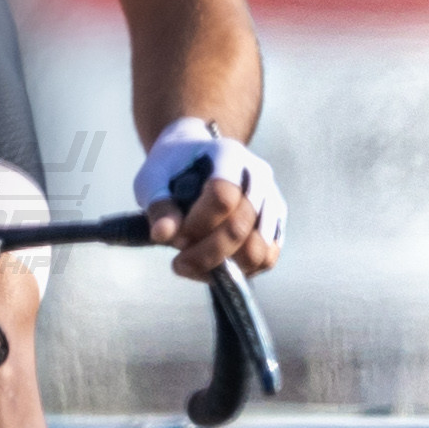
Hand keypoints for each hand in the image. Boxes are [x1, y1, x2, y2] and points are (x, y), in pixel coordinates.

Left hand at [146, 170, 277, 280]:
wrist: (195, 159)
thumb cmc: (171, 170)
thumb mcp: (153, 180)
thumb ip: (159, 207)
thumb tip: (163, 235)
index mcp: (228, 156)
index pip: (222, 197)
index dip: (197, 224)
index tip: (175, 236)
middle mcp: (258, 176)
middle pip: (241, 226)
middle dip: (206, 252)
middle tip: (179, 260)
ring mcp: (271, 201)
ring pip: (258, 249)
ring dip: (223, 266)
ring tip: (195, 263)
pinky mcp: (275, 224)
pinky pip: (266, 259)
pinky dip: (240, 271)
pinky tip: (212, 267)